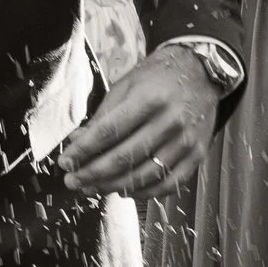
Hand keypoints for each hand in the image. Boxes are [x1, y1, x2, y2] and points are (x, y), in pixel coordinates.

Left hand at [58, 43, 220, 198]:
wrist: (202, 73)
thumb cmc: (158, 78)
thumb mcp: (126, 86)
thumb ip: (102, 116)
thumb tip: (77, 142)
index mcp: (148, 99)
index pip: (109, 131)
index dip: (84, 150)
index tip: (65, 162)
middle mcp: (170, 121)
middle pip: (125, 157)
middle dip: (93, 173)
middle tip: (72, 181)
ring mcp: (186, 141)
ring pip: (144, 176)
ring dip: (113, 186)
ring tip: (92, 188)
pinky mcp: (197, 156)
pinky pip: (168, 184)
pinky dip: (144, 192)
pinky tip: (124, 191)